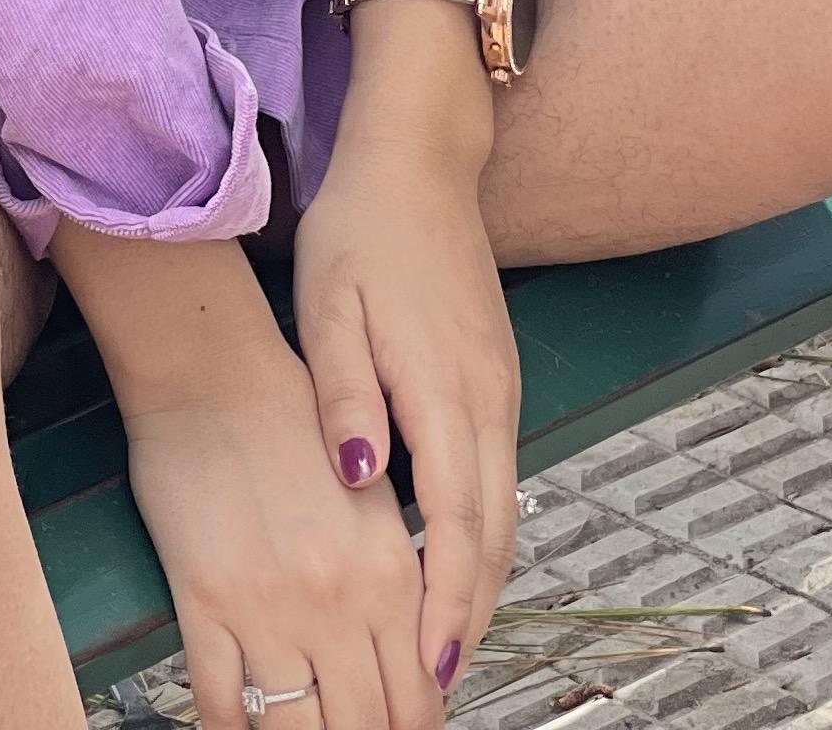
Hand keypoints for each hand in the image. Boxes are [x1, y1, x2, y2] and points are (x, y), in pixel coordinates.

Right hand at [53, 229, 434, 729]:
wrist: (212, 366)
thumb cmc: (286, 411)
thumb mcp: (373, 492)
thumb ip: (399, 580)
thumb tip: (419, 656)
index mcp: (389, 572)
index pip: (419, 698)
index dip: (415, 729)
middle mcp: (338, 602)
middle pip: (366, 725)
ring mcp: (268, 609)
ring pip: (298, 728)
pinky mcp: (204, 604)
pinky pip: (224, 703)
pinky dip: (236, 729)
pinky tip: (243, 728)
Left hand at [294, 59, 520, 699]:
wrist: (420, 155)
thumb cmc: (361, 225)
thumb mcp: (329, 300)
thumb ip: (342, 392)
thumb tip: (356, 480)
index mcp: (443, 388)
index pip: (455, 523)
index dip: (445, 601)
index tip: (430, 666)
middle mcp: (486, 399)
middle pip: (492, 534)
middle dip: (470, 615)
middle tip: (437, 684)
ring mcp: (499, 388)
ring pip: (502, 509)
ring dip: (480, 581)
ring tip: (445, 645)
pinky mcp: (495, 376)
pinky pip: (497, 477)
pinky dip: (482, 534)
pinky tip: (453, 558)